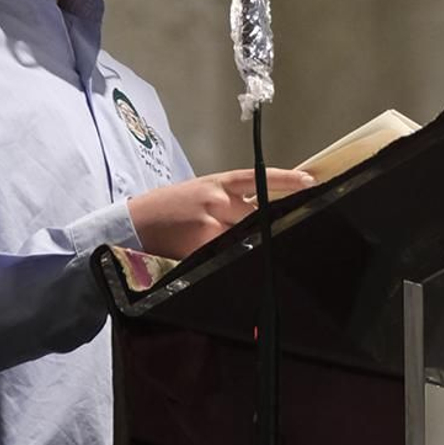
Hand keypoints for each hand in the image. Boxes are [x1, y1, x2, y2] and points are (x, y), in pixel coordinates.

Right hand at [127, 169, 316, 261]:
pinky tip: (237, 266)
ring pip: (246, 239)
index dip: (286, 180)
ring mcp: (209, 227)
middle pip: (257, 214)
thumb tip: (262, 212)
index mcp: (216, 184)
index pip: (258, 178)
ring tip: (274, 255)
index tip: (310, 181)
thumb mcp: (199, 193)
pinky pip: (227, 257)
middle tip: (299, 228)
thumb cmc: (169, 208)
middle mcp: (216, 201)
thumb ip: (229, 201)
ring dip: (254, 247)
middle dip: (273, 224)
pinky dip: (233, 261)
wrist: (133, 224)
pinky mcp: (200, 249)